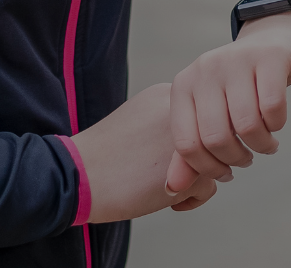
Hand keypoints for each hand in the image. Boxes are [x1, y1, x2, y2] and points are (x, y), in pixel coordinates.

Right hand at [71, 83, 218, 222]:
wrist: (76, 176)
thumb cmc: (103, 157)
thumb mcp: (137, 122)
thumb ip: (168, 124)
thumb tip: (203, 145)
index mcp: (166, 94)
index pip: (197, 118)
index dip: (184, 143)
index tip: (161, 155)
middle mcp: (184, 111)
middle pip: (210, 137)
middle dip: (196, 159)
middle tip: (167, 172)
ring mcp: (190, 138)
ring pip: (214, 161)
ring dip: (194, 178)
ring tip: (162, 184)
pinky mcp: (193, 170)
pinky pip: (209, 187)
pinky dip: (190, 198)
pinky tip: (164, 198)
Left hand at [165, 10, 290, 192]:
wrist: (271, 42)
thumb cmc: (235, 88)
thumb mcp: (207, 113)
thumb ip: (189, 152)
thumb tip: (173, 189)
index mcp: (183, 85)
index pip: (187, 143)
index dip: (207, 168)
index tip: (225, 172)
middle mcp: (205, 69)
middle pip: (216, 137)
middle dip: (236, 159)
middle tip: (247, 159)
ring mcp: (236, 60)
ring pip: (246, 125)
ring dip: (261, 146)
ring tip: (266, 145)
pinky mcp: (269, 58)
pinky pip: (273, 108)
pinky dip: (277, 125)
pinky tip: (275, 124)